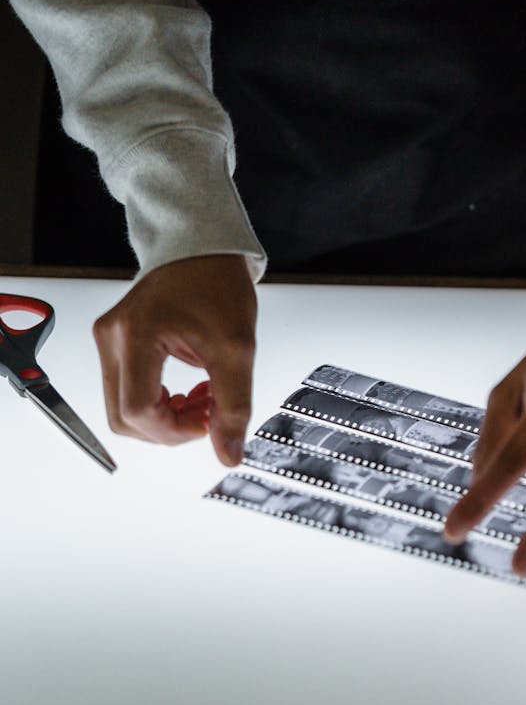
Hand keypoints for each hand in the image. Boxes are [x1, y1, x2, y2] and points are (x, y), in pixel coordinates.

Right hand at [93, 254, 255, 465]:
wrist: (204, 249)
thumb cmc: (217, 283)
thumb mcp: (237, 349)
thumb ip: (233, 406)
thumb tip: (228, 454)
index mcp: (136, 334)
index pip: (137, 411)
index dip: (174, 431)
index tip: (207, 424)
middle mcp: (112, 337)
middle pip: (124, 417)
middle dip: (169, 428)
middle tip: (209, 413)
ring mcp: (109, 339)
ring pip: (124, 409)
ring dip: (165, 417)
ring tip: (204, 398)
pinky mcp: (115, 343)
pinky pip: (127, 391)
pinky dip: (159, 402)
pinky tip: (189, 391)